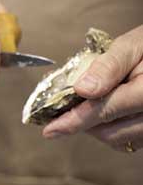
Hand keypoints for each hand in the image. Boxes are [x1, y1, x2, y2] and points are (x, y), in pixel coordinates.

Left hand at [43, 25, 142, 151]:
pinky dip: (112, 129)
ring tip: (88, 106)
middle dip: (83, 123)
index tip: (50, 129)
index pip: (104, 110)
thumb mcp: (134, 44)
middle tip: (65, 110)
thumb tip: (82, 88)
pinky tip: (106, 112)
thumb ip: (108, 66)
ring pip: (118, 139)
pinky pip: (130, 140)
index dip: (74, 121)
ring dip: (96, 127)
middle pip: (109, 131)